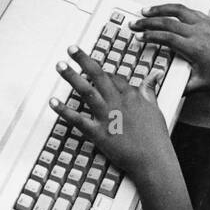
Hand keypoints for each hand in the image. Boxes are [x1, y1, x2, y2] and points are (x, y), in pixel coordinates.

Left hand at [50, 48, 172, 182]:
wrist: (153, 160)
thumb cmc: (156, 137)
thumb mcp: (156, 109)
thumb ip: (149, 91)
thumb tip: (154, 75)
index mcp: (131, 96)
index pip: (114, 77)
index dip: (103, 72)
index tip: (95, 69)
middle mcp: (117, 102)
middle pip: (98, 75)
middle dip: (84, 60)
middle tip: (71, 49)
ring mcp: (106, 117)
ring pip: (86, 91)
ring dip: (72, 76)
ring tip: (60, 65)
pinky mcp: (98, 133)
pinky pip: (77, 119)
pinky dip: (64, 110)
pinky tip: (53, 102)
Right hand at [130, 4, 209, 92]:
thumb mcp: (197, 85)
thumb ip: (178, 87)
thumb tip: (160, 87)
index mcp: (194, 48)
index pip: (166, 37)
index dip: (150, 35)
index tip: (139, 37)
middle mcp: (199, 32)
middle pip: (168, 21)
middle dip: (149, 21)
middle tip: (136, 23)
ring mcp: (205, 24)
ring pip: (179, 10)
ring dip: (161, 9)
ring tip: (147, 10)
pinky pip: (190, 11)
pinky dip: (176, 10)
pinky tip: (168, 11)